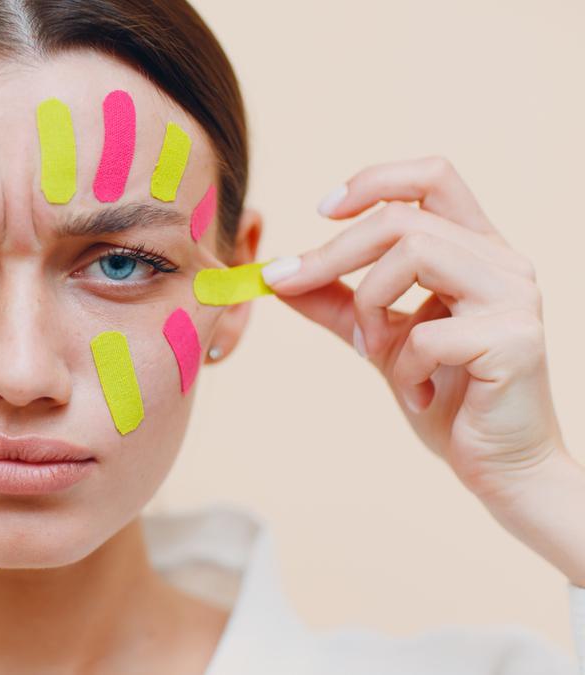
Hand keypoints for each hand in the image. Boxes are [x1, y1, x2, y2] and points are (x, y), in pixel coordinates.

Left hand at [260, 156, 566, 504]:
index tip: (320, 211)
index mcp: (477, 249)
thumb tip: (278, 274)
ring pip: (415, 254)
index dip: (373, 181)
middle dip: (333, 253)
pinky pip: (429, 332)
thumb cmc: (447, 398)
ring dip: (370, 305)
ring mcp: (514, 297)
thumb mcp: (382, 340)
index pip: (433, 176)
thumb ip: (337, 303)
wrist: (501, 467)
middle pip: (402, 218)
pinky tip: (415, 394)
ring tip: (375, 351)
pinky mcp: (514, 340)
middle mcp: (503, 261)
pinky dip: (404, 365)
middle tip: (293, 285)